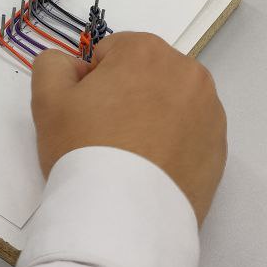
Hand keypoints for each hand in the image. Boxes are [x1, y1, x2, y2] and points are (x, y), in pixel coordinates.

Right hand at [30, 33, 226, 224]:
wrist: (125, 215)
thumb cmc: (84, 148)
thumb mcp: (47, 100)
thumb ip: (52, 64)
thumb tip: (72, 66)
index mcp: (146, 51)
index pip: (111, 53)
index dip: (92, 81)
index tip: (86, 113)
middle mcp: (187, 72)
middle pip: (146, 75)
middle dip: (126, 95)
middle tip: (106, 135)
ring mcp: (210, 111)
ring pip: (171, 104)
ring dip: (152, 117)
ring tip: (130, 155)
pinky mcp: (219, 147)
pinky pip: (190, 135)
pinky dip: (173, 144)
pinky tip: (151, 169)